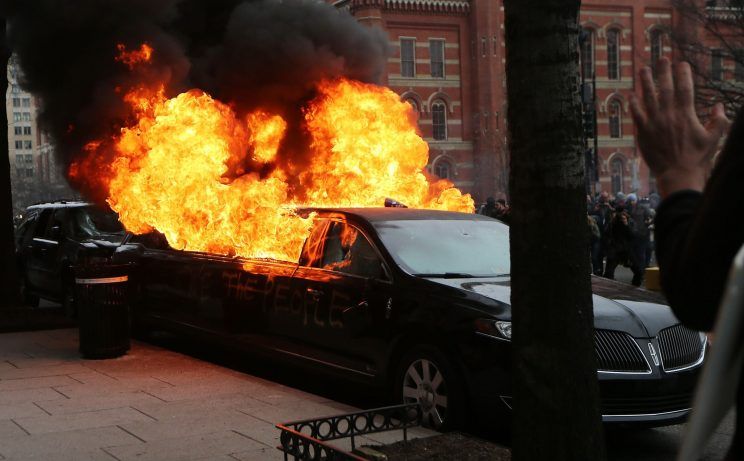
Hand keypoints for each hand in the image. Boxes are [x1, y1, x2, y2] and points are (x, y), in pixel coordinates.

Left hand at [629, 58, 729, 196]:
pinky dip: (634, 104)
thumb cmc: (697, 158)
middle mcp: (669, 115)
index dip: (683, 74)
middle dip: (664, 71)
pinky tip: (631, 95)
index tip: (682, 63)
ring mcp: (654, 123)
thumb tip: (720, 106)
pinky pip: (637, 115)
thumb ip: (718, 121)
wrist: (677, 173)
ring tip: (643, 70)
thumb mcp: (714, 138)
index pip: (685, 88)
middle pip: (665, 88)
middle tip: (662, 58)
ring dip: (646, 82)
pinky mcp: (643, 133)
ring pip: (648, 98)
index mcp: (687, 114)